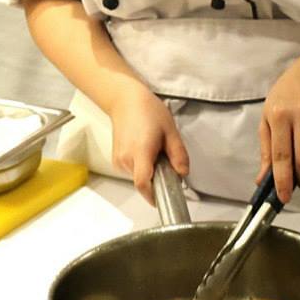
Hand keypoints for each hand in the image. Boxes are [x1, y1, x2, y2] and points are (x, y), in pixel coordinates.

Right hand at [107, 83, 189, 203]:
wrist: (125, 101)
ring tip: (155, 150)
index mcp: (140, 151)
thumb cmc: (148, 111)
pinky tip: (146, 150)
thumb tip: (183, 173)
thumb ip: (178, 154)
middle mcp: (126, 159)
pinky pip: (132, 171)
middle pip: (143, 182)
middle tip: (167, 160)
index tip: (164, 198)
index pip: (143, 183)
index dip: (153, 195)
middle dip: (157, 178)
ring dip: (150, 171)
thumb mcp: (170, 131)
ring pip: (138, 177)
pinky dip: (142, 166)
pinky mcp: (116, 160)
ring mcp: (118, 160)